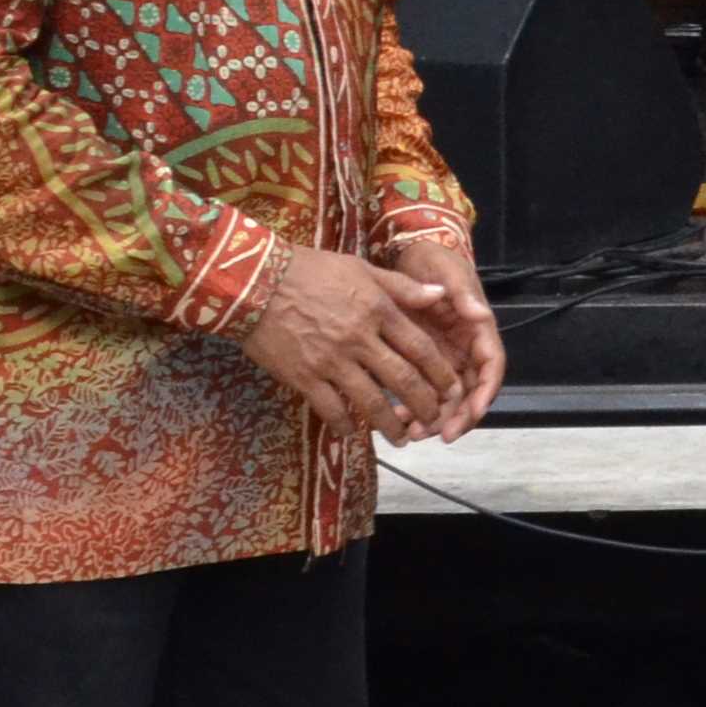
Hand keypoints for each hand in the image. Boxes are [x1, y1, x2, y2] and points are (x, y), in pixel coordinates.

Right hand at [236, 244, 464, 441]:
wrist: (253, 282)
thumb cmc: (308, 269)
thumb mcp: (360, 268)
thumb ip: (402, 286)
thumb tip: (441, 294)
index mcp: (377, 310)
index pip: (420, 348)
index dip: (440, 373)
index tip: (452, 389)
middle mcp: (359, 338)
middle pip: (403, 379)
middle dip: (424, 404)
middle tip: (435, 420)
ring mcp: (331, 360)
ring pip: (371, 401)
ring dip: (390, 425)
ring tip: (402, 438)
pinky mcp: (303, 376)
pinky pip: (330, 408)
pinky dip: (345, 424)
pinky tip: (352, 432)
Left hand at [377, 237, 504, 440]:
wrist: (408, 256)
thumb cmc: (433, 261)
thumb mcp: (447, 272)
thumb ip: (461, 294)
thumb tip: (479, 315)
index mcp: (478, 330)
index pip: (491, 368)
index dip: (484, 394)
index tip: (470, 415)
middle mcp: (466, 348)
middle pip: (470, 391)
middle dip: (457, 416)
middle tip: (438, 435)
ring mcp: (446, 356)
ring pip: (447, 397)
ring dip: (435, 417)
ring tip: (412, 432)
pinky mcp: (423, 360)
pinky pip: (424, 390)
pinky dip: (414, 406)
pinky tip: (397, 417)